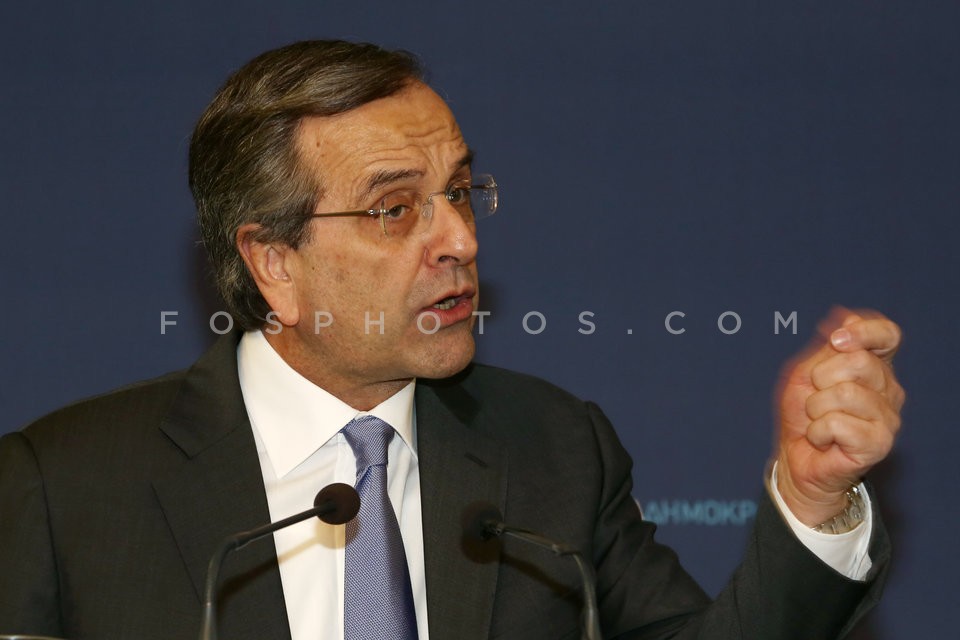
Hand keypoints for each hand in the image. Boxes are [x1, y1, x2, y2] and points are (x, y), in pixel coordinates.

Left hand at [775, 308, 904, 525]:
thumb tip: (844, 315)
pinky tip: (822, 439)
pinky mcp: (879, 443)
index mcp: (874, 366)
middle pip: (858, 361)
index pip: (888, 335)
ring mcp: (888, 418)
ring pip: (844, 393)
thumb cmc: (802, 416)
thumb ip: (826, 347)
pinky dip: (817, 430)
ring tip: (818, 421)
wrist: (796, 459)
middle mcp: (889, 390)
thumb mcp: (806, 373)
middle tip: (815, 400)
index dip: (864, 331)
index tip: (836, 339)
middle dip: (820, 378)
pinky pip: (837, 423)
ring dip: (815, 408)